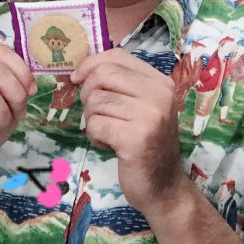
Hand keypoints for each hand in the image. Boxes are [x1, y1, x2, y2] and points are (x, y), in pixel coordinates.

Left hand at [71, 49, 183, 215]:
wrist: (164, 186)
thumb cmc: (148, 144)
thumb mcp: (143, 107)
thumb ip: (122, 85)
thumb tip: (82, 70)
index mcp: (160, 82)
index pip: (118, 56)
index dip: (91, 63)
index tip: (78, 79)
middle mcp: (159, 94)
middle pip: (103, 74)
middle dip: (87, 93)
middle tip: (95, 113)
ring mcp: (149, 116)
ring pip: (95, 101)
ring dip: (91, 119)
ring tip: (107, 133)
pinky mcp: (135, 139)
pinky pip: (95, 125)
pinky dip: (94, 136)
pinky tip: (108, 145)